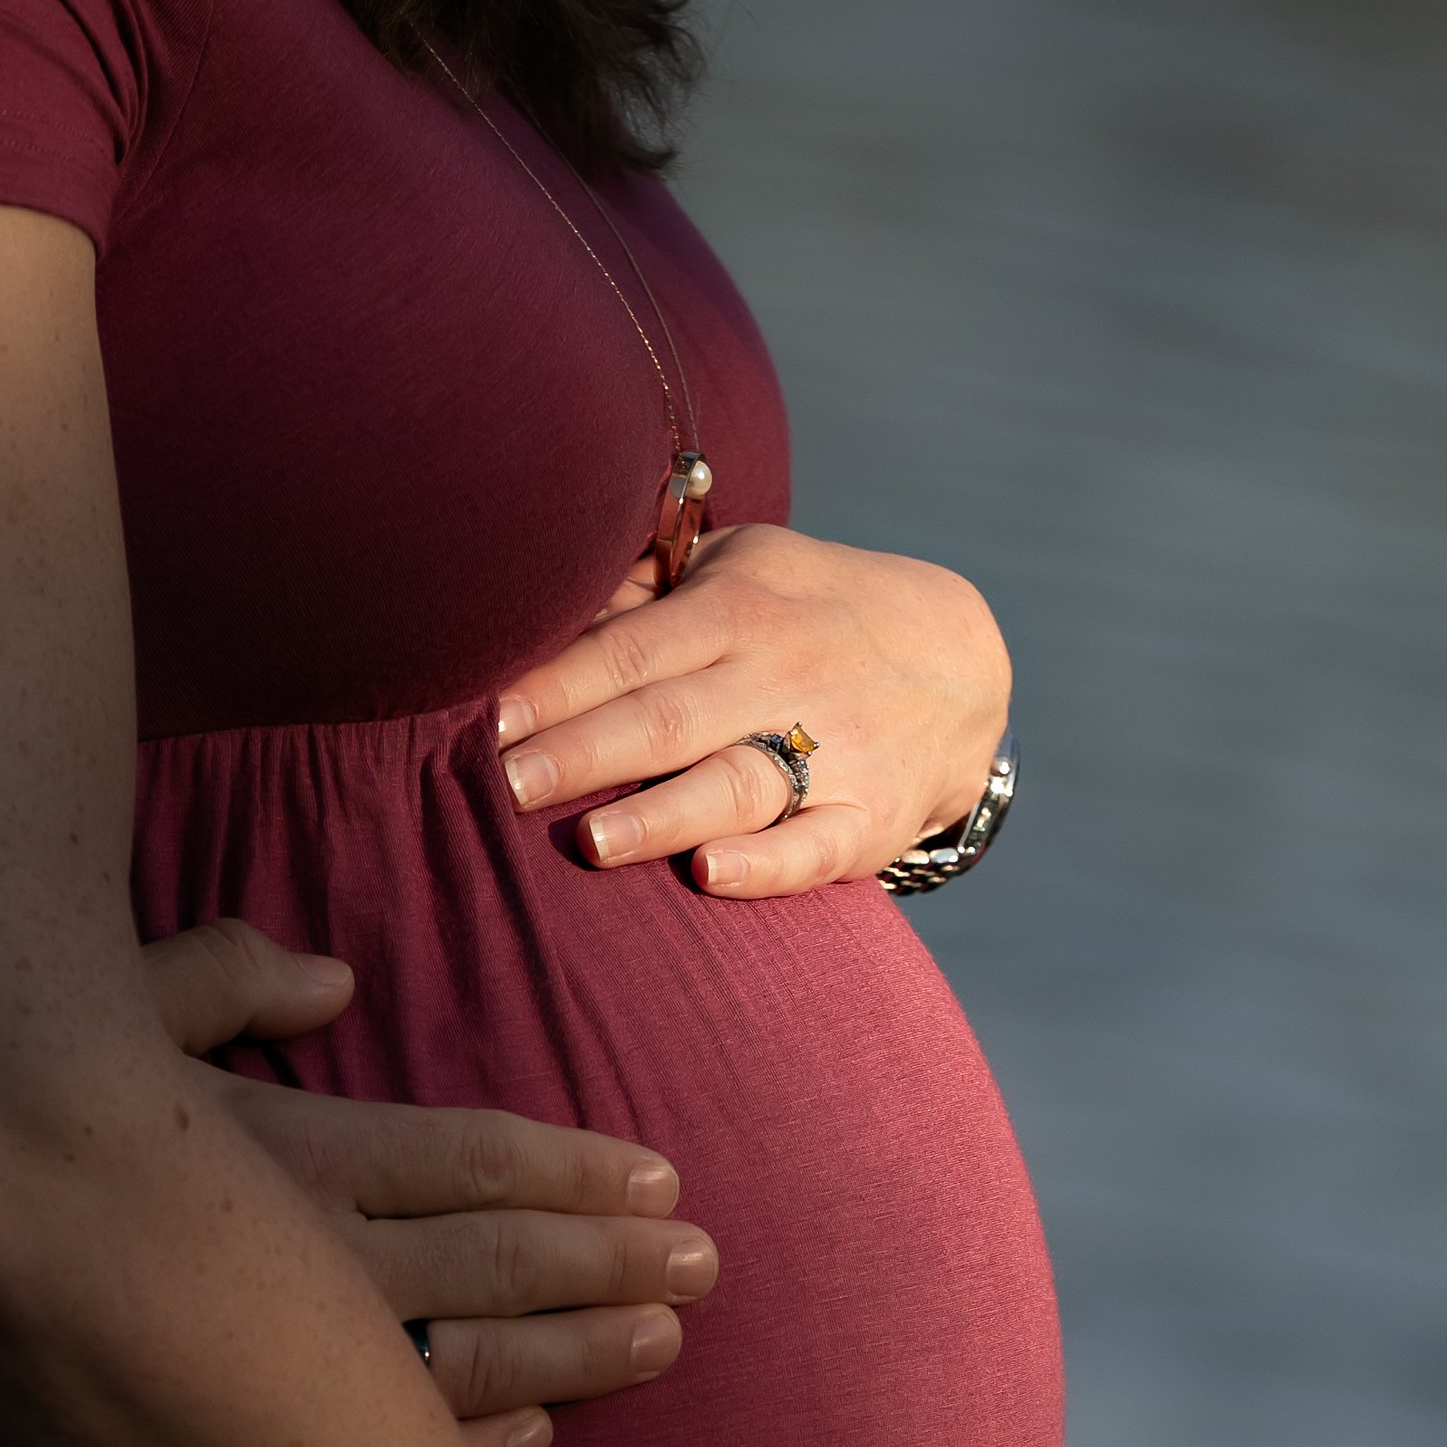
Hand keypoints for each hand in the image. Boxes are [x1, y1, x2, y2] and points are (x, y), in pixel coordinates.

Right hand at [139, 920, 715, 1446]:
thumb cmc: (0, 1128)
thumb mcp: (104, 1021)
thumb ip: (217, 981)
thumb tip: (329, 980)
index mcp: (285, 1152)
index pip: (472, 1160)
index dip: (577, 1174)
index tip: (660, 1182)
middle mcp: (304, 1262)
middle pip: (495, 1263)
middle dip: (610, 1264)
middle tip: (702, 1267)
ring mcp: (286, 1374)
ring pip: (467, 1364)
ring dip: (575, 1356)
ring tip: (660, 1342)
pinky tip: (538, 1436)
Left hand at [492, 522, 1010, 901]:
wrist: (960, 659)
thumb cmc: (807, 614)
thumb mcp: (739, 570)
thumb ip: (644, 593)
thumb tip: (536, 607)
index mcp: (738, 609)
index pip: (631, 650)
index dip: (556, 685)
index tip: (486, 719)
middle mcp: (783, 676)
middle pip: (668, 717)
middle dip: (582, 753)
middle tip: (501, 787)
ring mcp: (833, 750)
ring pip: (737, 784)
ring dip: (661, 815)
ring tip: (590, 843)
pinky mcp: (872, 817)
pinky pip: (815, 848)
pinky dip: (765, 865)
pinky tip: (710, 876)